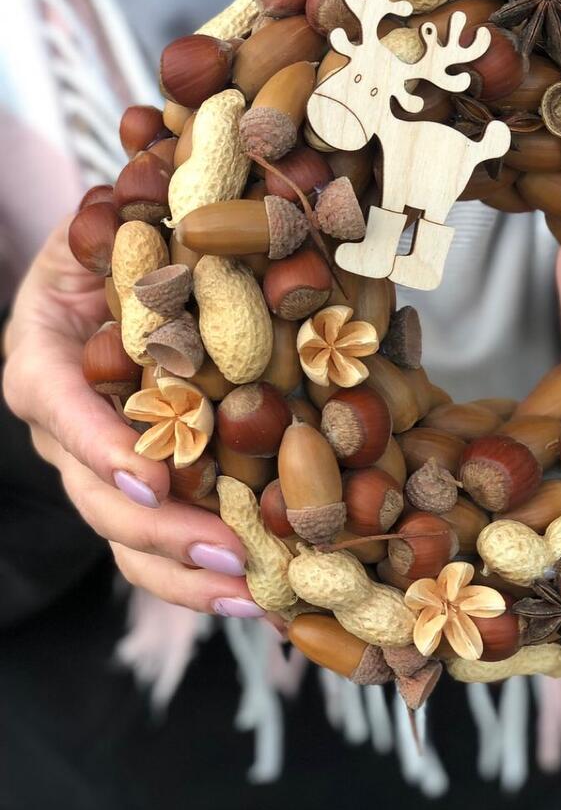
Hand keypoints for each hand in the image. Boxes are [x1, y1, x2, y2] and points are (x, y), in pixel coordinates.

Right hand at [3, 219, 263, 618]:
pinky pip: (164, 537)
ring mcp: (101, 463)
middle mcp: (67, 422)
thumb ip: (136, 232)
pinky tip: (263, 591)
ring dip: (189, 575)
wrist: (113, 273)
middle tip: (236, 560)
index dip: (102, 446)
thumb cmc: (117, 245)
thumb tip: (210, 211)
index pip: (58, 404)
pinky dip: (206, 570)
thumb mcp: (111, 226)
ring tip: (259, 597)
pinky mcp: (143, 483)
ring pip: (128, 537)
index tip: (155, 480)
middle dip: (164, 535)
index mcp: (47, 356)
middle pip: (97, 494)